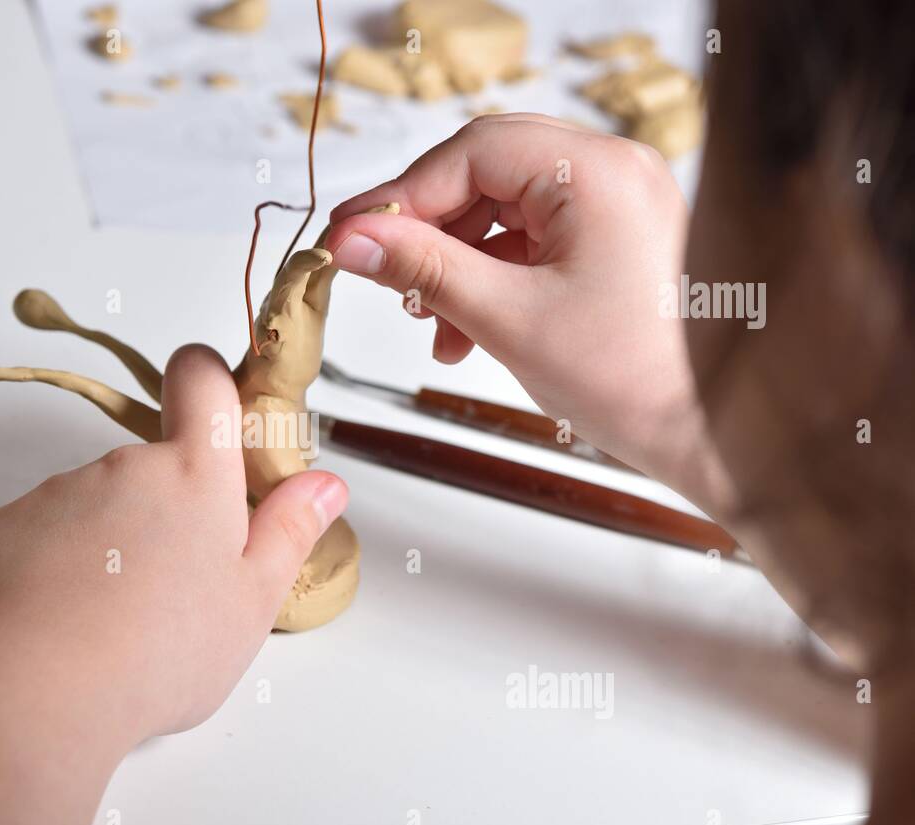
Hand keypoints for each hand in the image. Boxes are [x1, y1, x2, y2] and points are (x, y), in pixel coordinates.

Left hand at [0, 343, 348, 741]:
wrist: (39, 690)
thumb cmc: (161, 650)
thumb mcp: (252, 601)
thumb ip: (289, 532)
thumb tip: (324, 486)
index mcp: (194, 474)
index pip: (201, 377)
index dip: (210, 385)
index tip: (218, 423)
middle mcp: (123, 466)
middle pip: (151, 464)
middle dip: (165, 511)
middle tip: (174, 588)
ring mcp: (57, 492)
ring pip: (96, 506)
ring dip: (110, 545)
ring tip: (115, 622)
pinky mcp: (1, 527)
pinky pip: (39, 536)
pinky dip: (53, 569)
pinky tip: (62, 625)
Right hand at [326, 114, 729, 512]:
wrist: (711, 434)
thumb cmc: (634, 380)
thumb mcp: (507, 318)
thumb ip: (423, 269)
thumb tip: (353, 239)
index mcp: (597, 172)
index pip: (471, 152)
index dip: (401, 195)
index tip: (351, 235)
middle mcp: (614, 172)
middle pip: (486, 174)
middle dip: (429, 230)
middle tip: (380, 272)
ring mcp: (619, 204)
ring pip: (504, 210)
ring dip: (456, 262)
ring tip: (431, 320)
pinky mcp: (617, 239)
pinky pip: (533, 239)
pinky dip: (492, 276)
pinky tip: (466, 328)